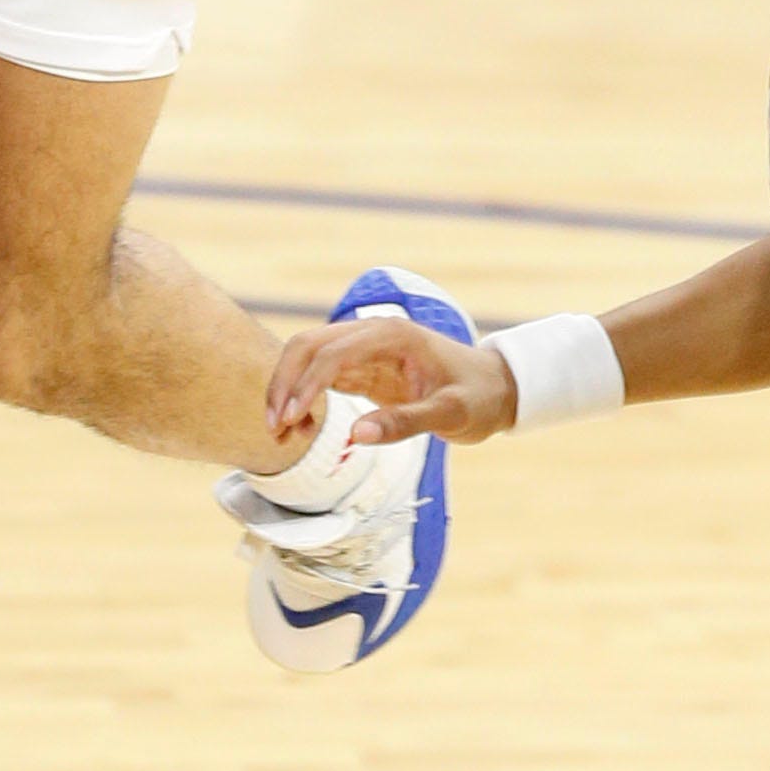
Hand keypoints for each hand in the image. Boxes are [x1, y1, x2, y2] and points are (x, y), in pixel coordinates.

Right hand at [265, 310, 516, 449]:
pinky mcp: (362, 368)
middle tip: (273, 427)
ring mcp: (364, 349)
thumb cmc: (478, 398)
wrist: (496, 388)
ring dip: (288, 390)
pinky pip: (321, 376)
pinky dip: (303, 398)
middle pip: (307, 346)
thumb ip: (404, 423)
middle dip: (284, 383)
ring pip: (307, 359)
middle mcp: (371, 334)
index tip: (288, 420)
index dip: (305, 385)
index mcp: (391, 335)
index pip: (331, 353)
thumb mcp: (450, 415)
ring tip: (281, 433)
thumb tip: (356, 436)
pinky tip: (301, 426)